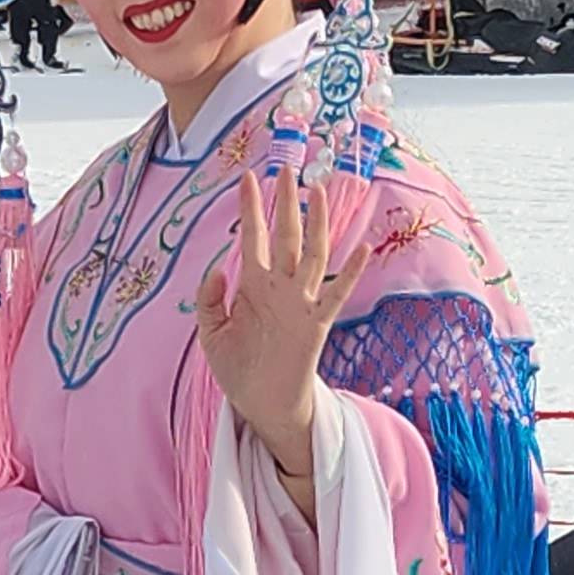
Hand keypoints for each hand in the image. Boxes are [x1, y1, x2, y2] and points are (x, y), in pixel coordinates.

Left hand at [190, 170, 357, 498]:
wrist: (261, 407)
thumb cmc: (238, 370)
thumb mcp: (212, 334)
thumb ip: (209, 300)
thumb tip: (219, 266)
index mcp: (254, 286)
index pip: (253, 237)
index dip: (250, 208)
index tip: (247, 177)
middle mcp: (280, 288)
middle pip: (286, 236)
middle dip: (285, 203)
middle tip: (286, 167)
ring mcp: (301, 304)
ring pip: (313, 255)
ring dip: (316, 224)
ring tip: (318, 192)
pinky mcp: (317, 325)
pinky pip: (337, 295)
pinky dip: (352, 273)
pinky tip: (364, 249)